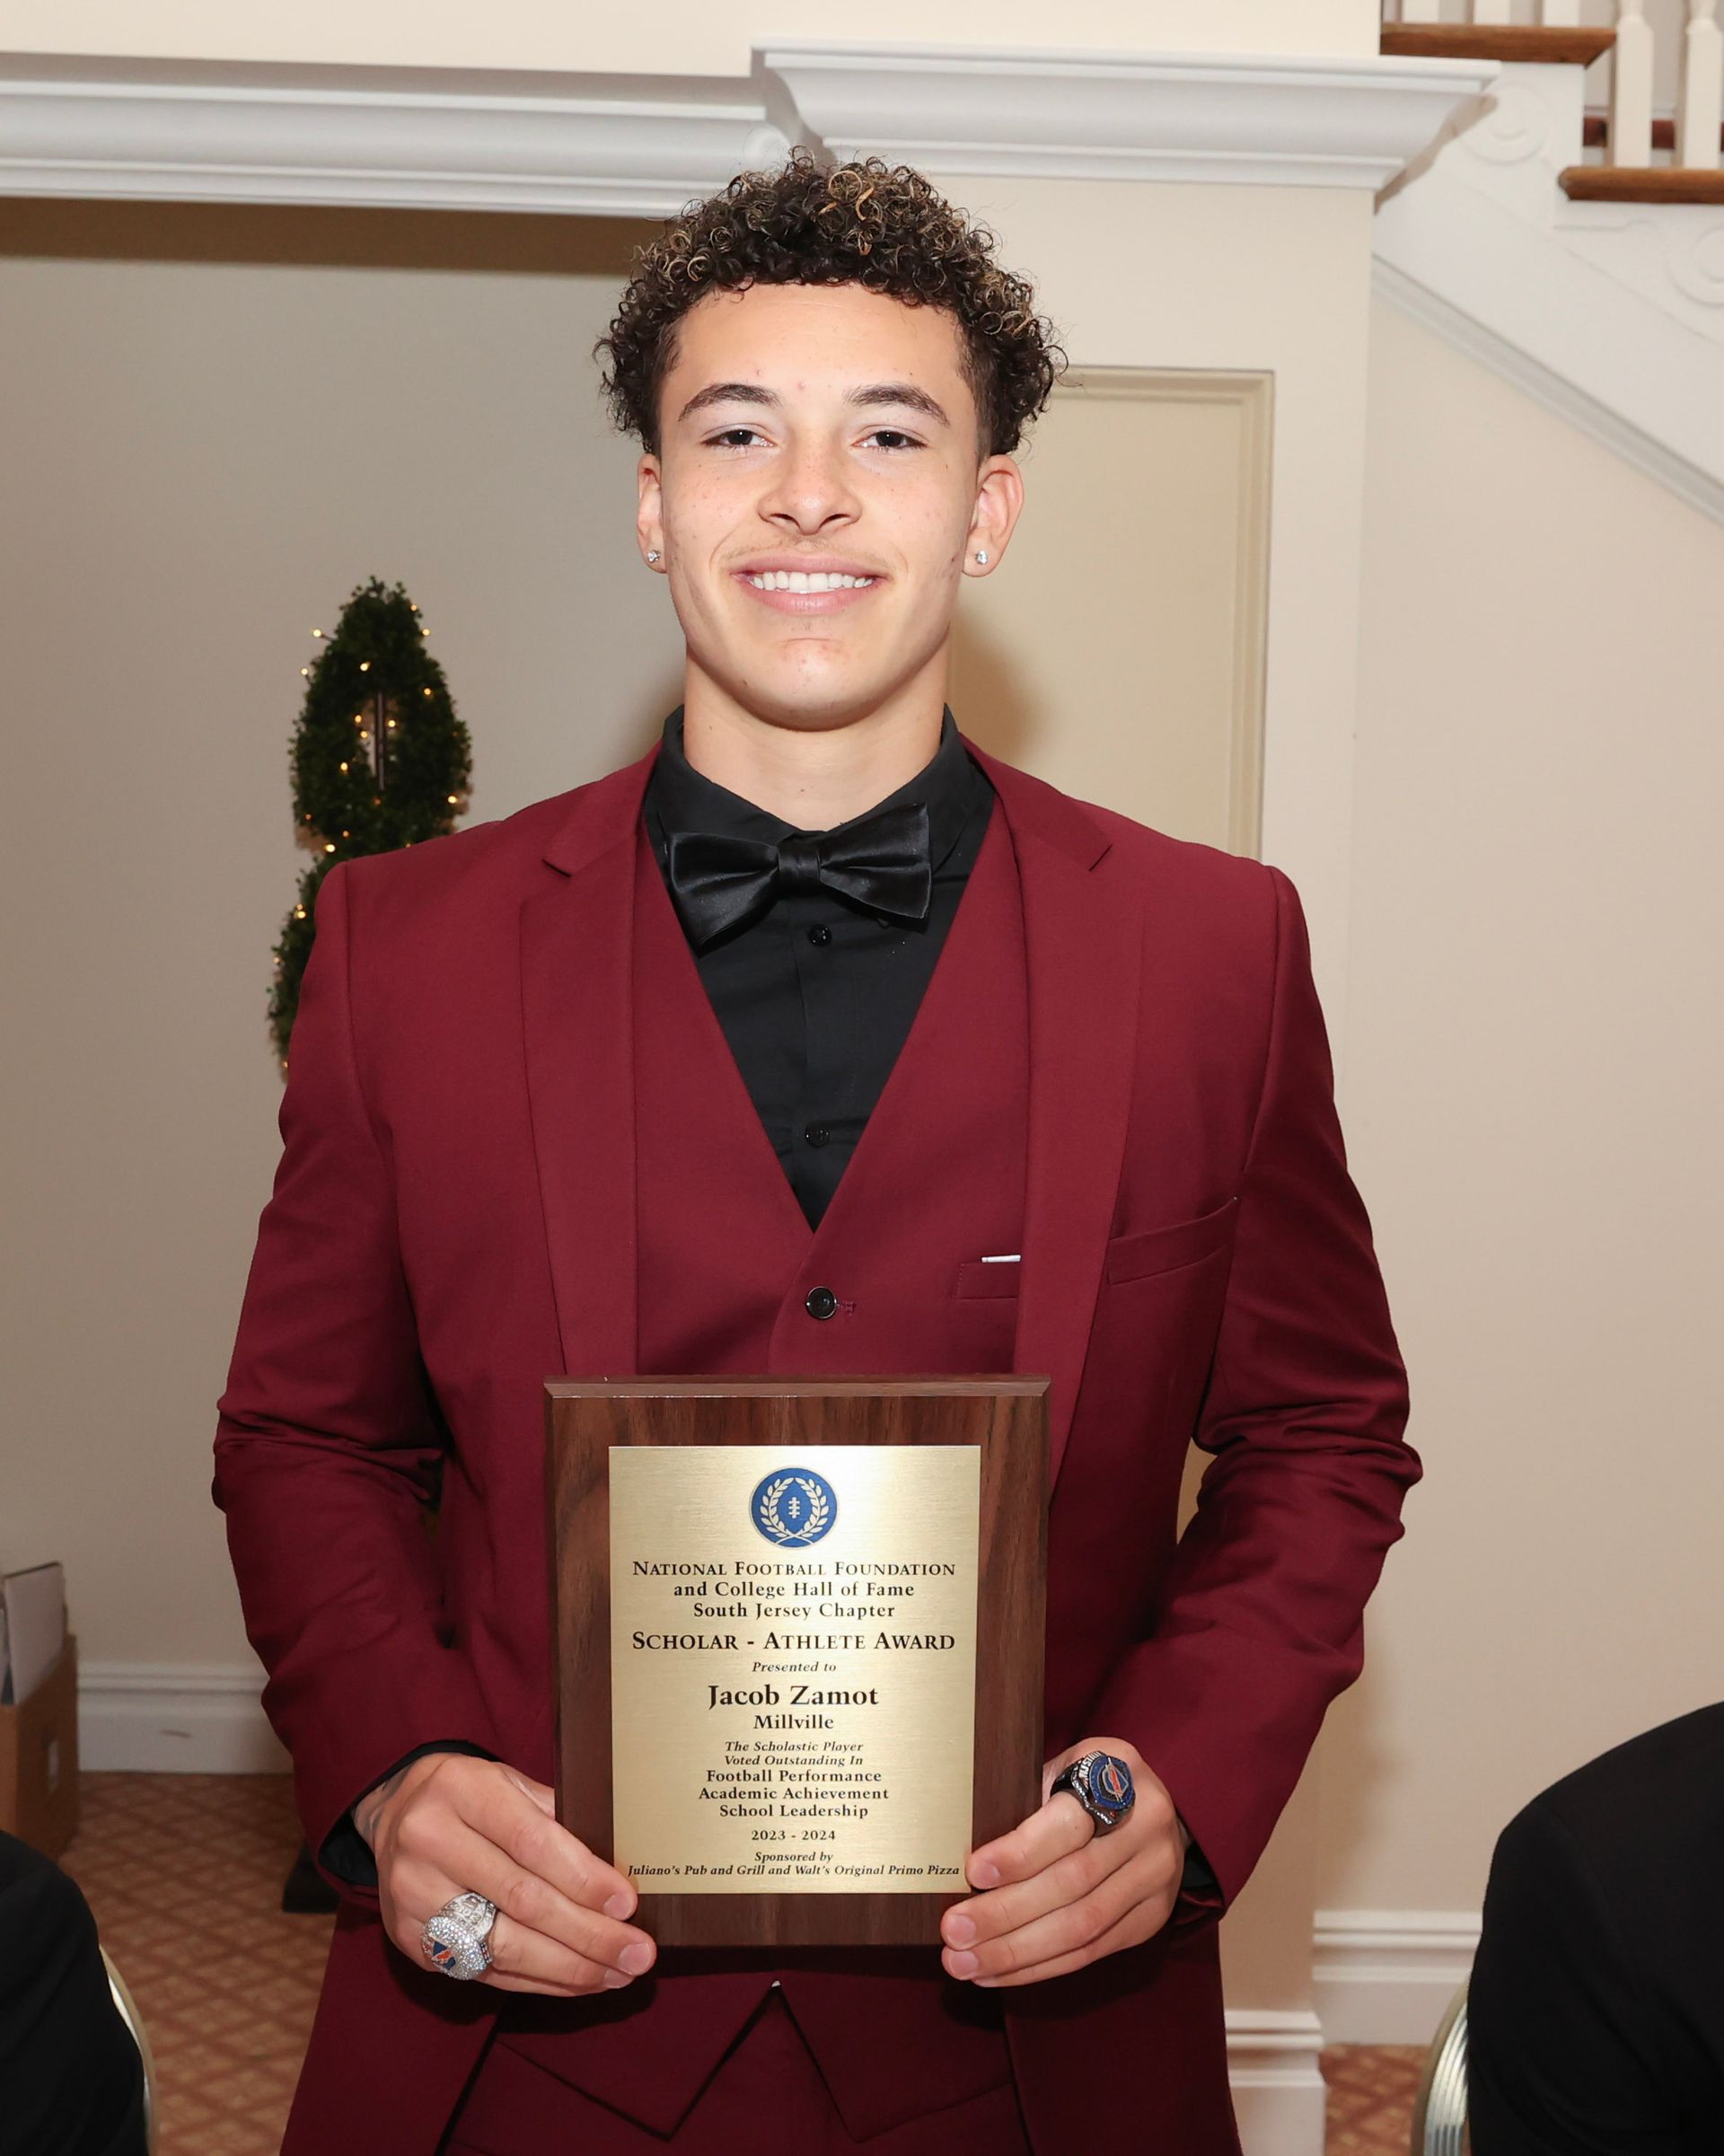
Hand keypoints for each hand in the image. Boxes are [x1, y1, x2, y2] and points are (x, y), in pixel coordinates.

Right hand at [357, 1751, 656, 1997]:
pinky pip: (485, 1971)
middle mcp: (430, 1842)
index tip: (627, 1904)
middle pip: (521, 1900)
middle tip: (638, 1955)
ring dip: (569, 1968)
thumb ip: (555, 1816)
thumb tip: (619, 1866)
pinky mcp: (412, 1941)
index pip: (530, 1841)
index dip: (582, 1877)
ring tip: (617, 1975)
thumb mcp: (509, 1782)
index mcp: (461, 1790)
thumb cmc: (471, 1797)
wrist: (393, 1816)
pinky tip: (577, 1981)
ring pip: (503, 1945)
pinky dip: (538, 1980)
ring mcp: (415, 1897)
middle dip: (588, 1934)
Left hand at [938, 1737, 1186, 1987]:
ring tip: (967, 1962)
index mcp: (1120, 1775)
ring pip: (1081, 1927)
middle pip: (1071, 1883)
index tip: (973, 1873)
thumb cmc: (1088, 1782)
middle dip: (1006, 1913)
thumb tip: (962, 1852)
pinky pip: (1091, 1952)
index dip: (1020, 1853)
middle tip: (954, 1931)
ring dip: (1017, 1952)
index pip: (1067, 1824)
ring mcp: (1154, 1879)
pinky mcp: (1151, 1920)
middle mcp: (1146, 1828)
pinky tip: (999, 1971)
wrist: (1154, 1808)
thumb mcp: (1063, 1767)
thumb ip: (1027, 1801)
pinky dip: (1040, 1966)